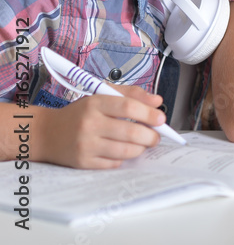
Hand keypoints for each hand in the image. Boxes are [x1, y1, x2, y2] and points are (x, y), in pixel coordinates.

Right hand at [34, 86, 165, 168]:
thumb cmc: (80, 113)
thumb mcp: (102, 96)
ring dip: (141, 148)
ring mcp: (86, 145)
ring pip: (125, 151)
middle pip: (131, 133)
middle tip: (157, 136)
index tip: (161, 118)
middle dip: (151, 136)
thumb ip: (131, 94)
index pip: (128, 107)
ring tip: (143, 144)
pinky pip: (113, 164)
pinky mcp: (83, 163)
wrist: (46, 133)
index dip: (149, 114)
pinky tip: (123, 152)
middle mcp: (89, 124)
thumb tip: (157, 102)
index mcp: (95, 103)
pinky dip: (124, 159)